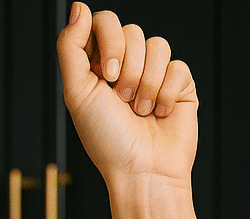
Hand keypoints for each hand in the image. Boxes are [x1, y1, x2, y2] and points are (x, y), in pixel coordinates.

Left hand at [57, 4, 197, 189]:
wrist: (142, 171)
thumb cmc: (106, 140)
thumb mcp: (77, 94)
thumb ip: (71, 48)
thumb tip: (78, 6)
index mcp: (97, 68)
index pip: (103, 22)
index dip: (109, 41)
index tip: (106, 76)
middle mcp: (125, 67)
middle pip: (132, 30)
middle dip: (127, 68)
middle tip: (121, 101)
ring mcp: (153, 74)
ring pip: (157, 45)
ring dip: (145, 84)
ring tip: (140, 113)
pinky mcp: (178, 84)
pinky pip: (177, 66)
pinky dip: (165, 93)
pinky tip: (159, 115)